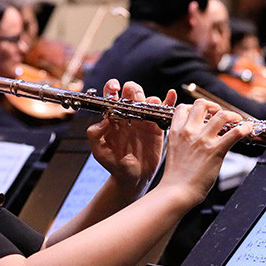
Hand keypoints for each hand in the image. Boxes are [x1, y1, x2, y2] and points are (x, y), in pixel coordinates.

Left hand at [86, 79, 169, 194]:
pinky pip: (162, 110)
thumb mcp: (99, 152)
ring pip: (147, 99)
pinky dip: (168, 100)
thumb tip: (103, 121)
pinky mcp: (156, 126)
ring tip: (150, 105)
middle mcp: (128, 114)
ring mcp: (143, 119)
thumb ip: (95, 135)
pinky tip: (171, 95)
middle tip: (135, 99)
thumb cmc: (114, 164)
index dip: (112, 87)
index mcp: (112, 116)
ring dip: (148, 97)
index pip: (111, 95)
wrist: (132, 177)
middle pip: (131, 92)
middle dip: (133, 90)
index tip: (114, 89)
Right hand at [157, 98, 251, 207]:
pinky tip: (247, 129)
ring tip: (236, 120)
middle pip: (202, 104)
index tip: (203, 113)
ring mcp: (203, 140)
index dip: (194, 107)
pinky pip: (235, 133)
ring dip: (232, 115)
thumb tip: (197, 137)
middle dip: (213, 106)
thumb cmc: (176, 176)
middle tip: (219, 114)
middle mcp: (189, 132)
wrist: (177, 191)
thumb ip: (184, 140)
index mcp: (176, 131)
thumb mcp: (174, 150)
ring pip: (221, 115)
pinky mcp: (216, 150)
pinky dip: (244, 128)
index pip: (183, 108)